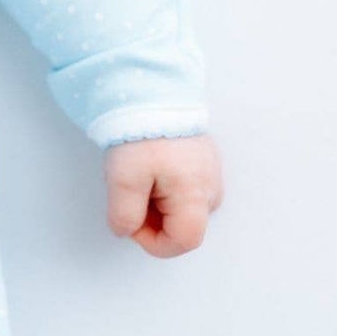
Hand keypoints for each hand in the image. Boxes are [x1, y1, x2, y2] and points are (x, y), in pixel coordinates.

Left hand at [104, 133, 222, 257]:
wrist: (153, 94)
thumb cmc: (142, 134)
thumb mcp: (124, 180)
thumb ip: (125, 215)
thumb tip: (126, 231)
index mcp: (197, 195)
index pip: (184, 242)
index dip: (153, 242)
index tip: (131, 221)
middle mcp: (212, 189)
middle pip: (182, 226)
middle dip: (152, 220)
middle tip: (131, 191)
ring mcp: (211, 176)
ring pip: (181, 210)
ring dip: (155, 203)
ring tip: (140, 175)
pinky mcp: (204, 164)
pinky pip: (183, 190)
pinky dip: (162, 188)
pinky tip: (150, 167)